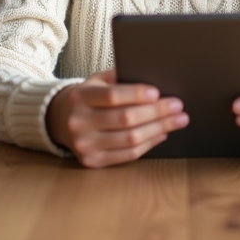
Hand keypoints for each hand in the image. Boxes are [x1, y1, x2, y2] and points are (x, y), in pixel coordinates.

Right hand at [46, 69, 188, 167]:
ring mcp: (84, 145)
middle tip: (178, 106)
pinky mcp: (92, 161)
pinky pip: (127, 155)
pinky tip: (162, 134)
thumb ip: (120, 77)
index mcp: (79, 97)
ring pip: (130, 139)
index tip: (158, 92)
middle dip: (157, 112)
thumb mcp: (97, 80)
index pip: (112, 96)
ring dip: (159, 129)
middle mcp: (78, 122)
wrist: (61, 120)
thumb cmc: (89, 96)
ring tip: (178, 120)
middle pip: (125, 119)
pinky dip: (149, 144)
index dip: (136, 94)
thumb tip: (155, 77)